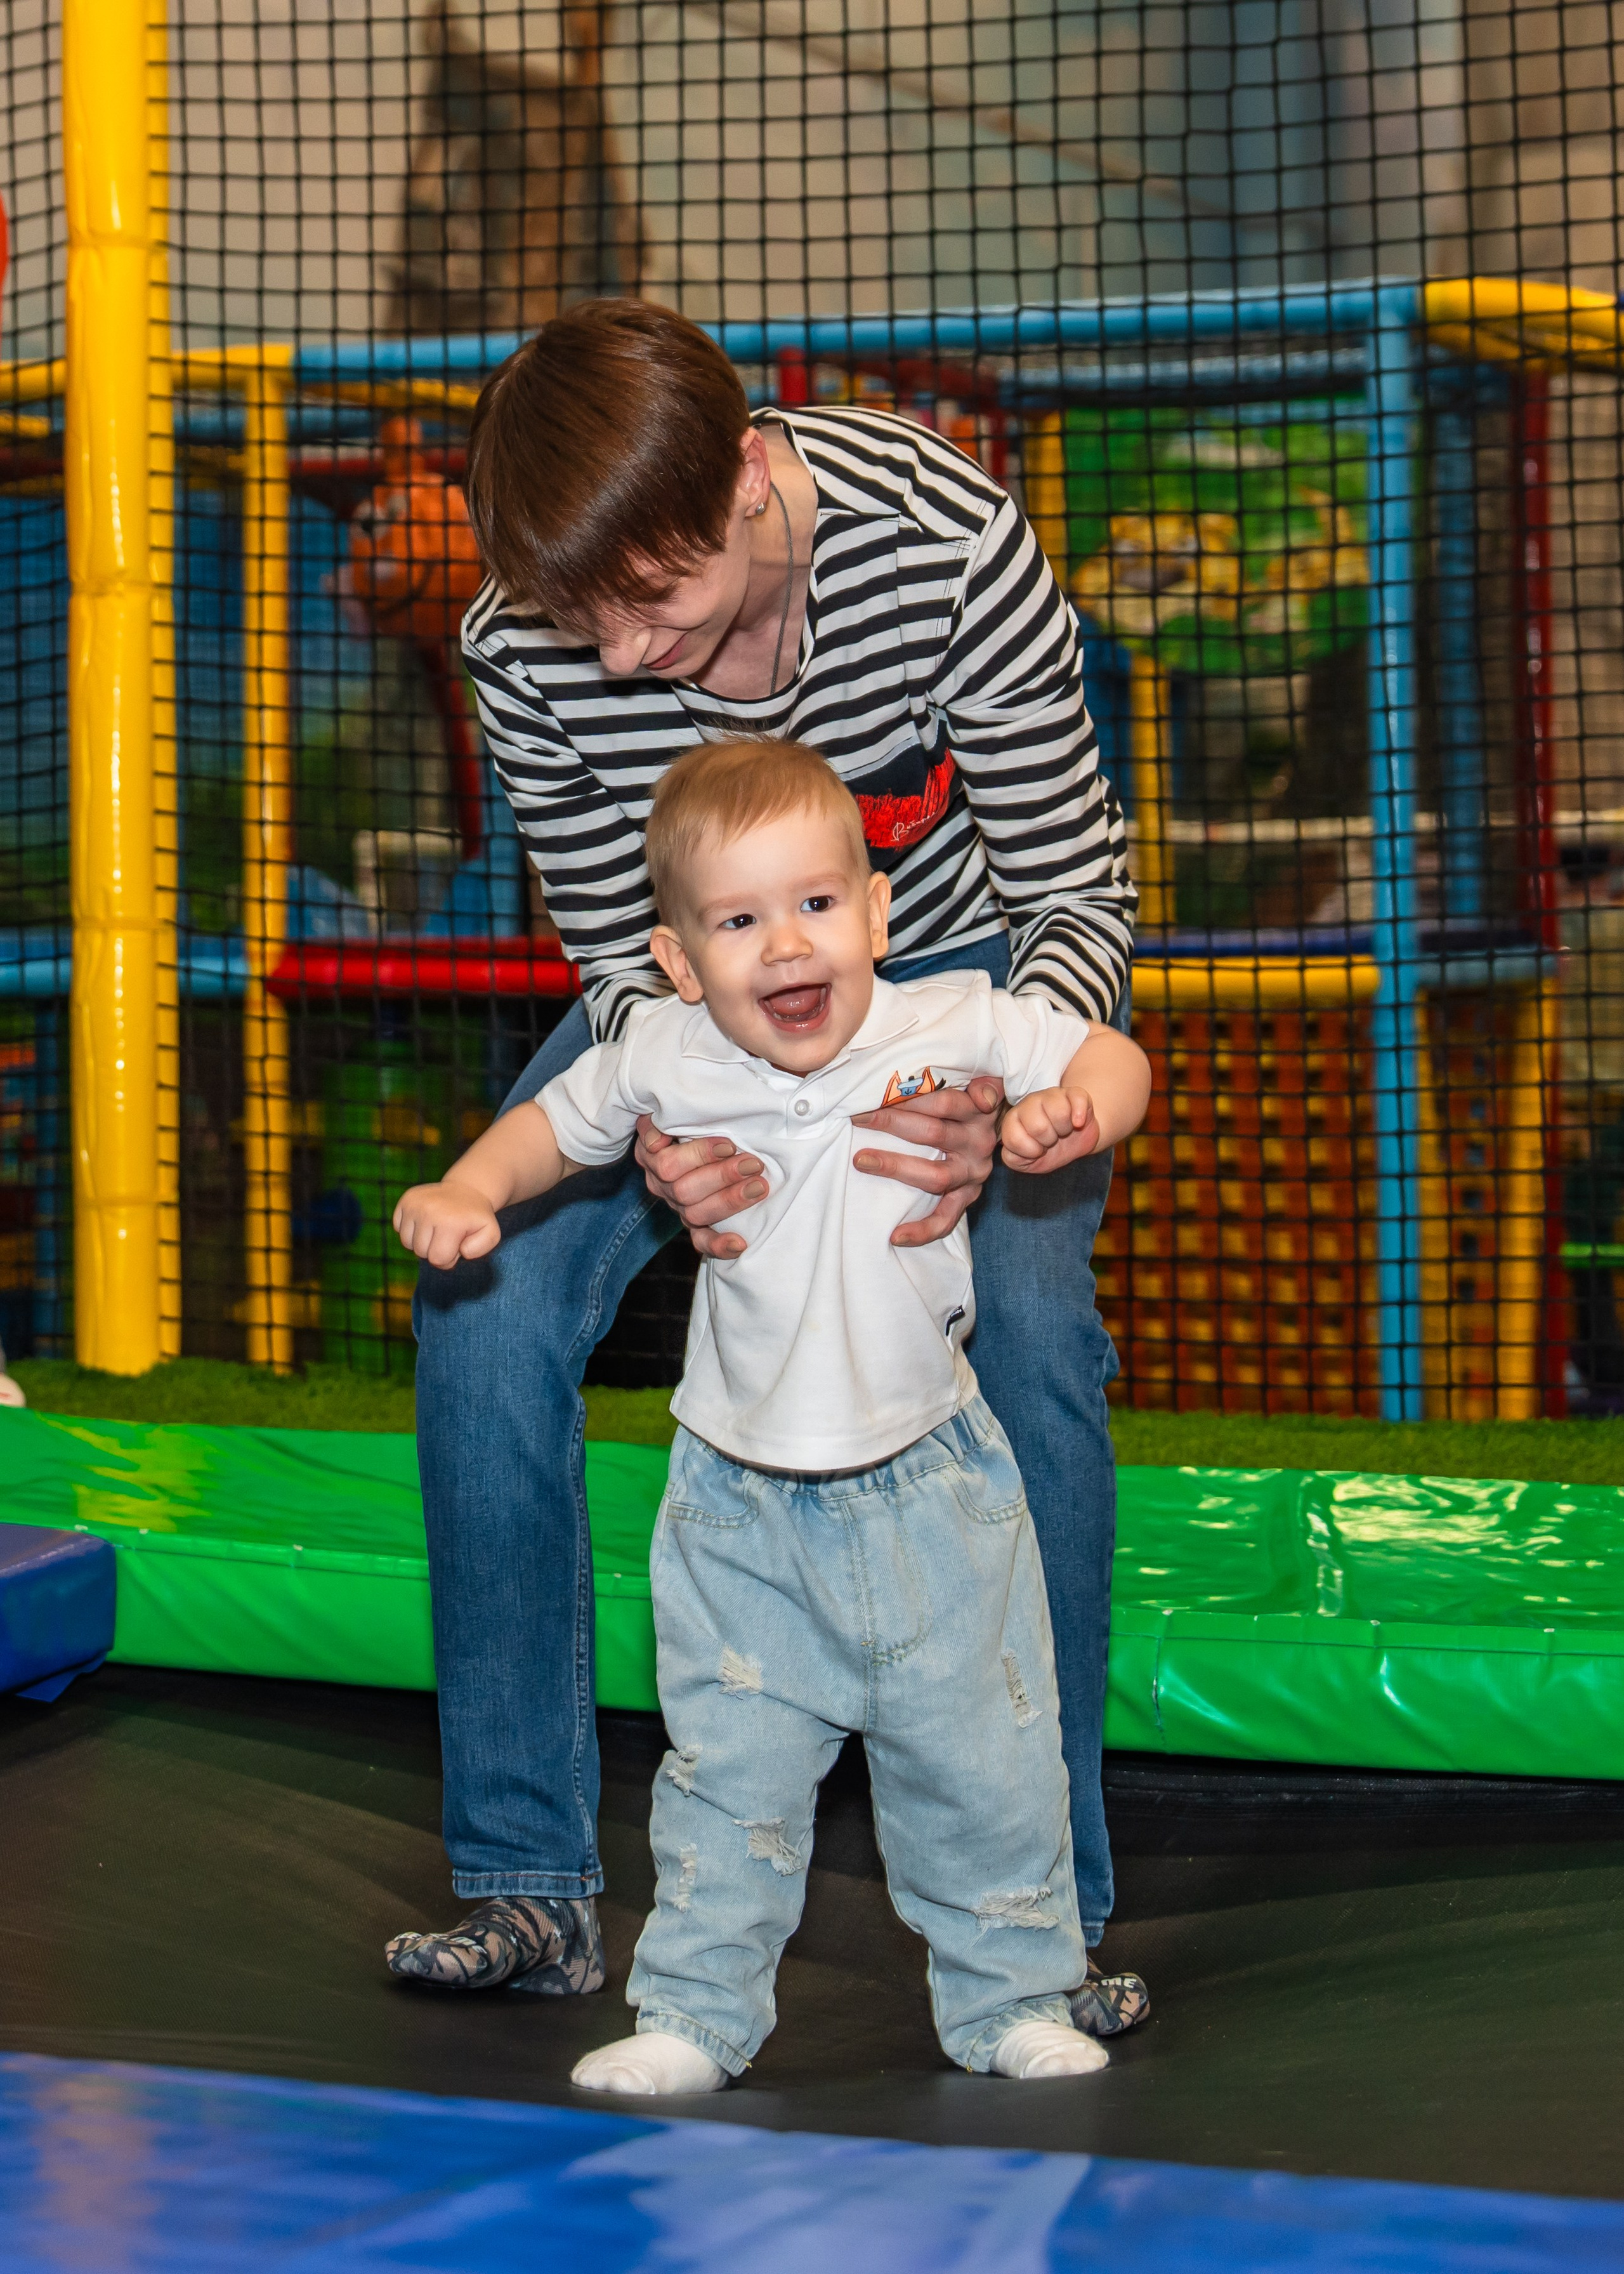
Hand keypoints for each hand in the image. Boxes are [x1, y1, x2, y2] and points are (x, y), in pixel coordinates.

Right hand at [394, 1180, 501, 1268]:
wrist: (467, 1191)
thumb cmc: (476, 1218)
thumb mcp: (490, 1233)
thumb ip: (481, 1248)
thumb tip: (461, 1250)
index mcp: (450, 1222)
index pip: (438, 1260)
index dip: (449, 1259)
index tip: (457, 1245)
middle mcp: (429, 1210)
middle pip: (421, 1253)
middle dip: (435, 1250)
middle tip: (447, 1236)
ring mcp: (415, 1204)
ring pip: (407, 1243)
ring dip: (421, 1242)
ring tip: (436, 1229)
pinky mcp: (406, 1200)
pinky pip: (398, 1229)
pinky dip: (411, 1230)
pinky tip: (425, 1221)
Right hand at [636, 1116, 768, 1259]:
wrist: (695, 1132)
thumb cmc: (689, 1115)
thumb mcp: (672, 1107)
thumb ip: (662, 1115)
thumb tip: (658, 1135)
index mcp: (653, 1155)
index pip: (668, 1163)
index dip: (699, 1156)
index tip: (730, 1144)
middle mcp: (662, 1183)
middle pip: (684, 1189)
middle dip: (722, 1176)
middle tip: (753, 1164)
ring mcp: (677, 1205)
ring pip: (695, 1213)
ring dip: (729, 1201)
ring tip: (759, 1186)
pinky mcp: (694, 1224)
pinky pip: (701, 1240)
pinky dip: (720, 1245)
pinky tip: (740, 1243)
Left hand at [851, 1075, 1003, 1247]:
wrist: (1008, 1134)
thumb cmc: (973, 1104)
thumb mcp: (980, 1086)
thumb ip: (979, 1084)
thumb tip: (984, 1096)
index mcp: (978, 1112)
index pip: (944, 1103)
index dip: (909, 1099)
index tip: (874, 1094)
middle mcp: (979, 1143)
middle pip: (934, 1133)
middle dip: (891, 1124)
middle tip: (856, 1119)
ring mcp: (974, 1174)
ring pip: (936, 1176)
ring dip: (896, 1167)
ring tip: (861, 1161)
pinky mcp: (968, 1197)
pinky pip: (946, 1218)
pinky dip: (922, 1230)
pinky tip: (895, 1236)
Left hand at [999, 1086, 1100, 1174]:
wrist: (1074, 1144)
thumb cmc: (1046, 1151)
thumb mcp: (1024, 1162)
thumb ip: (1013, 1158)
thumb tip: (1018, 1152)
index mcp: (1013, 1119)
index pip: (1014, 1138)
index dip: (1031, 1150)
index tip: (1037, 1149)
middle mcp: (1029, 1103)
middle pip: (1039, 1127)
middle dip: (1049, 1140)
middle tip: (1052, 1139)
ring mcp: (1051, 1095)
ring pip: (1059, 1113)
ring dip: (1064, 1129)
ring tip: (1063, 1130)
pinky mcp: (1074, 1093)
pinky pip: (1078, 1099)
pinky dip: (1080, 1115)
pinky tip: (1078, 1123)